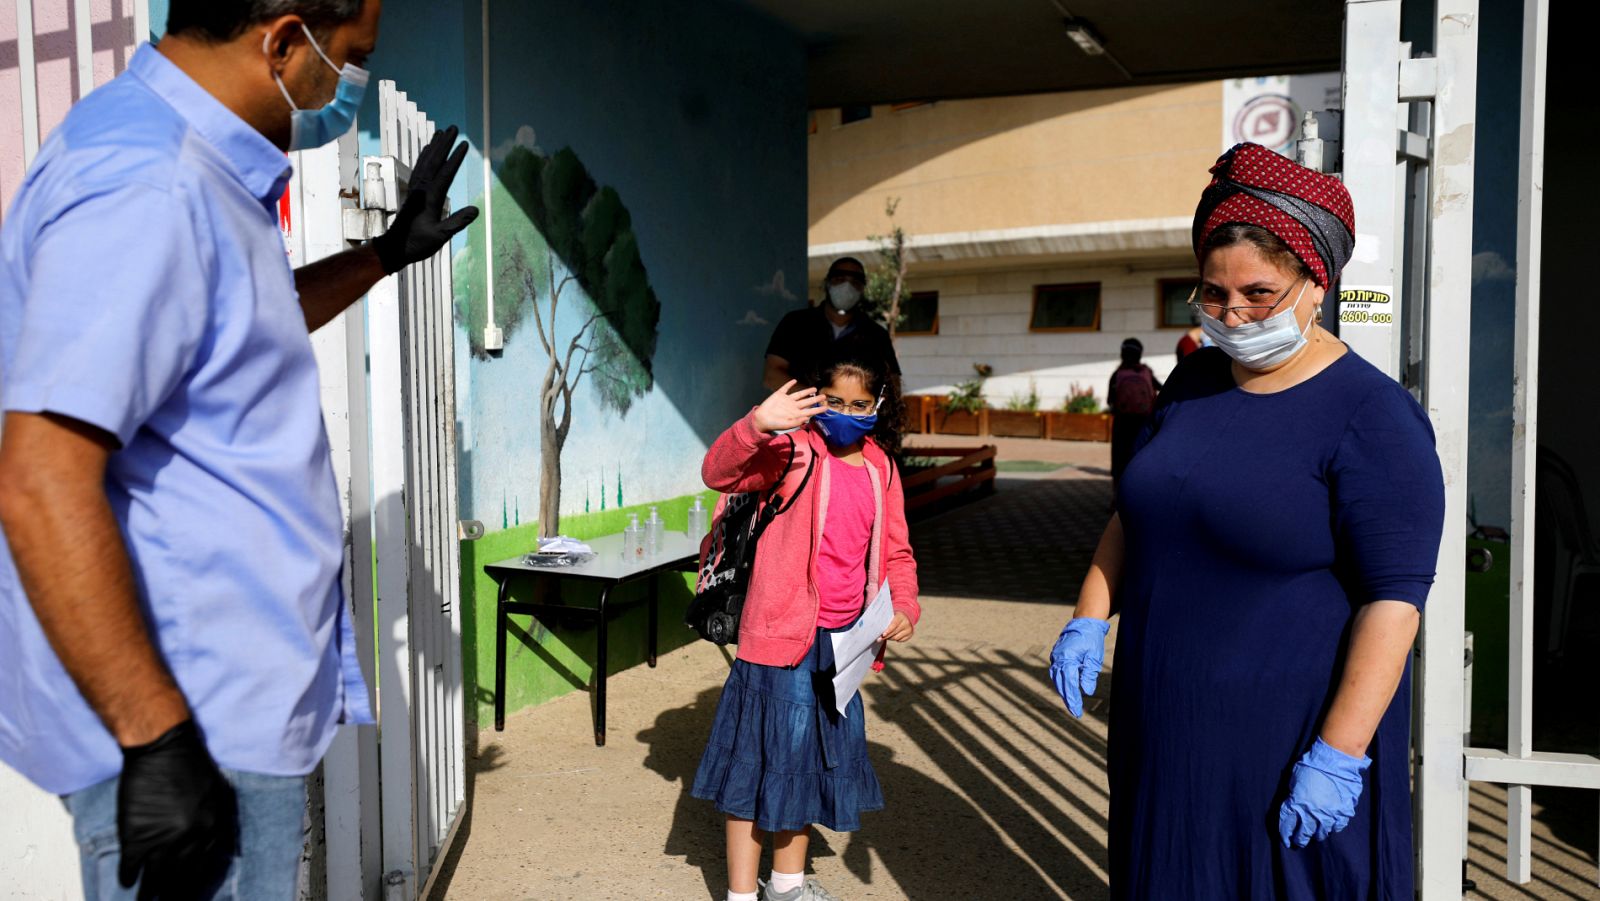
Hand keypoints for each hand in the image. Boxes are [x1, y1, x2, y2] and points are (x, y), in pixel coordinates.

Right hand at [117, 720, 237, 899]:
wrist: (164, 748)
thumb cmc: (192, 765)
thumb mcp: (220, 794)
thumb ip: (220, 823)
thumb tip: (222, 850)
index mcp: (212, 829)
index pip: (204, 868)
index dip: (195, 883)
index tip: (188, 893)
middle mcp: (189, 840)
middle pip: (181, 878)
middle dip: (174, 894)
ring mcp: (161, 840)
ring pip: (156, 878)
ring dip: (150, 893)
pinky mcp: (135, 836)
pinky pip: (131, 866)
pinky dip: (128, 876)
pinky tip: (126, 883)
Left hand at [371, 125, 480, 274]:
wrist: (394, 247)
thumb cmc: (418, 244)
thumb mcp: (440, 237)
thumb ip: (457, 222)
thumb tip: (476, 210)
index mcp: (429, 198)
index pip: (444, 174)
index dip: (455, 159)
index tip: (464, 144)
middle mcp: (421, 189)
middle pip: (434, 161)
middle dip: (444, 144)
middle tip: (453, 127)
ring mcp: (416, 189)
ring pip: (425, 162)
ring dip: (434, 146)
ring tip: (442, 131)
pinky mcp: (413, 192)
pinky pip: (419, 168)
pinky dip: (424, 156)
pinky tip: (428, 149)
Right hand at [752, 380, 825, 432]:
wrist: (762, 419)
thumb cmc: (774, 424)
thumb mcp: (787, 425)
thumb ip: (797, 422)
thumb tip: (807, 418)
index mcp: (796, 414)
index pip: (810, 411)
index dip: (818, 409)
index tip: (826, 407)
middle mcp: (793, 406)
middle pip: (807, 401)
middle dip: (815, 399)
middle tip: (824, 396)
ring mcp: (787, 400)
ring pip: (799, 394)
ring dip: (806, 391)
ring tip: (814, 388)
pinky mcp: (779, 395)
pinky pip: (786, 388)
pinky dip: (790, 384)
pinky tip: (794, 380)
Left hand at [880, 611, 913, 642]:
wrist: (906, 616)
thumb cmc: (894, 616)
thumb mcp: (891, 615)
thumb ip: (886, 621)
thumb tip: (878, 630)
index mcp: (901, 616)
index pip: (894, 625)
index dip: (888, 630)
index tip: (883, 635)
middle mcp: (906, 623)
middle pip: (894, 632)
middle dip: (886, 636)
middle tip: (878, 639)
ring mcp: (909, 629)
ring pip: (896, 638)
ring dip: (890, 638)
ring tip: (885, 636)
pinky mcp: (910, 634)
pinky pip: (900, 640)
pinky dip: (896, 639)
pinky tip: (893, 636)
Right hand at [1047, 617, 1109, 717]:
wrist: (1084, 622)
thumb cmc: (1091, 639)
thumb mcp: (1094, 657)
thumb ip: (1089, 674)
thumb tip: (1087, 691)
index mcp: (1066, 659)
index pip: (1069, 684)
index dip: (1073, 699)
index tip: (1077, 712)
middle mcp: (1058, 659)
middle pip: (1061, 684)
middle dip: (1068, 698)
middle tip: (1075, 712)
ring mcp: (1055, 657)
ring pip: (1057, 679)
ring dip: (1064, 691)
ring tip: (1072, 703)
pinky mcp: (1057, 655)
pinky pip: (1057, 672)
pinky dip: (1062, 682)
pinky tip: (1068, 689)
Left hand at [1277, 737, 1369, 848]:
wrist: (1335, 760)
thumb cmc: (1312, 765)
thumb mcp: (1295, 780)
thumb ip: (1294, 796)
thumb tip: (1294, 805)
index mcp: (1297, 804)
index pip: (1287, 825)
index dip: (1286, 834)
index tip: (1285, 840)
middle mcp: (1312, 812)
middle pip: (1304, 833)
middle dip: (1300, 839)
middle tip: (1299, 843)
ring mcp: (1329, 813)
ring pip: (1322, 832)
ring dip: (1317, 835)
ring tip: (1315, 836)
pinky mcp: (1344, 811)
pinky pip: (1338, 826)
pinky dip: (1333, 828)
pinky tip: (1331, 827)